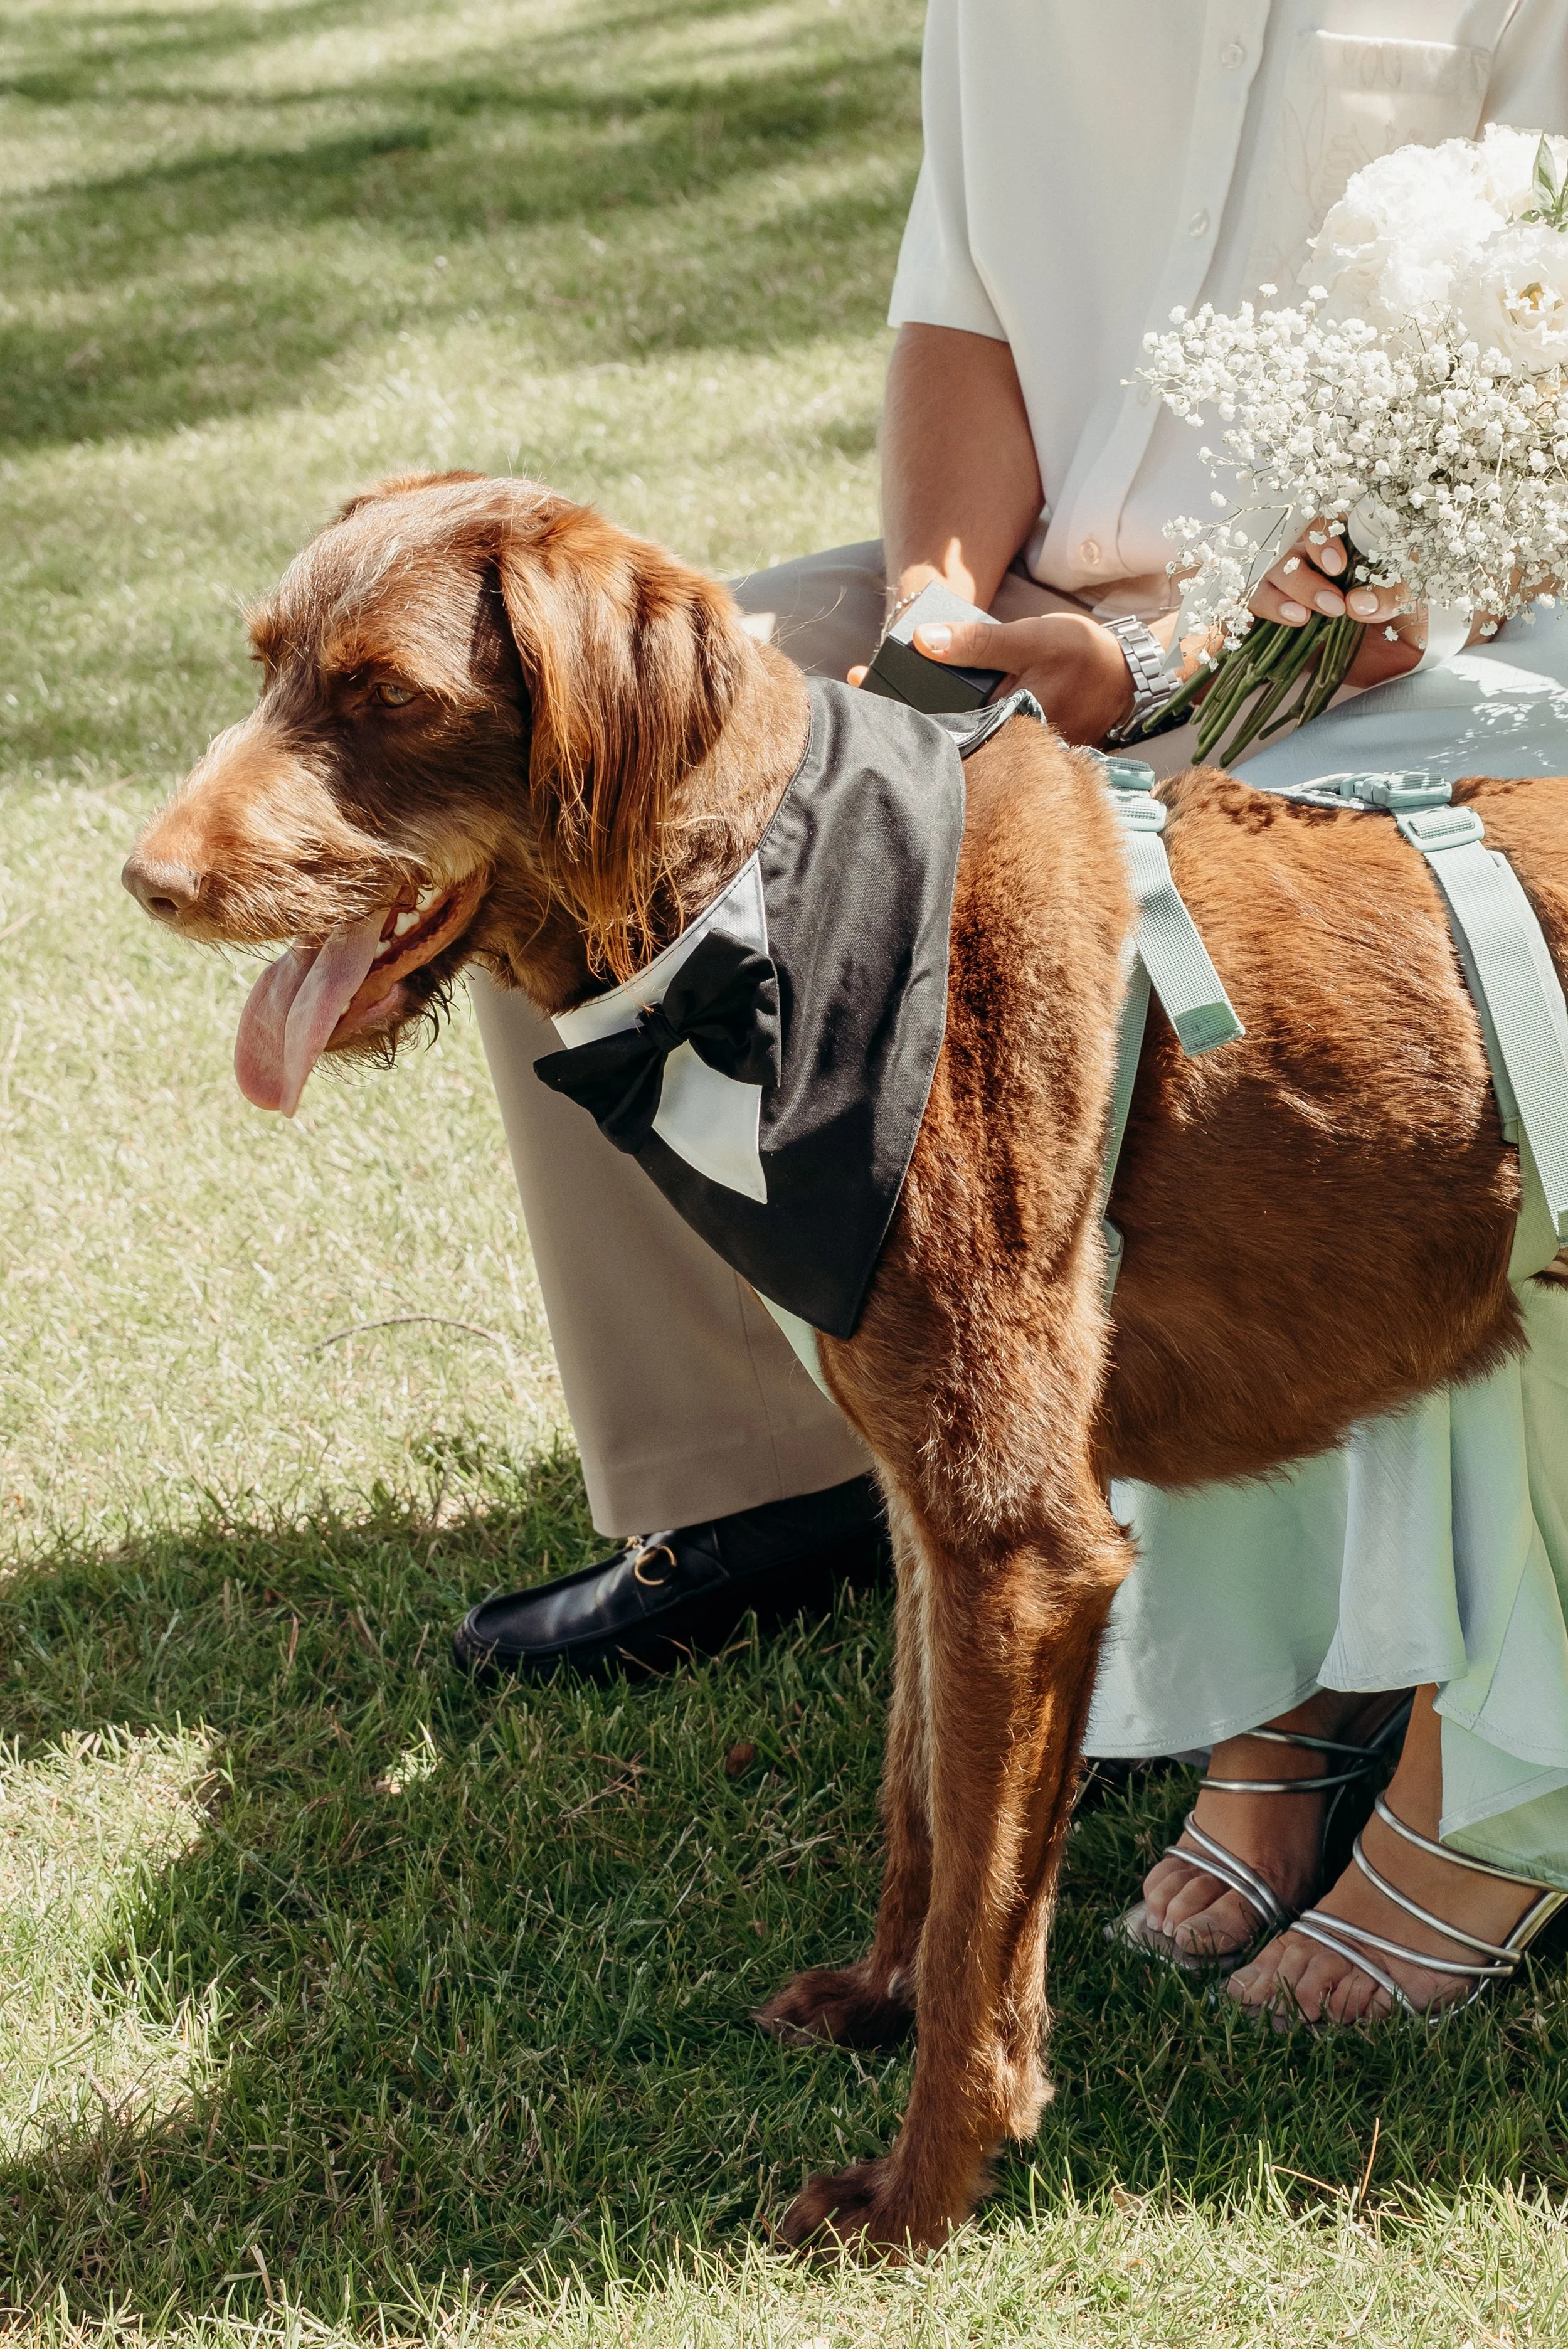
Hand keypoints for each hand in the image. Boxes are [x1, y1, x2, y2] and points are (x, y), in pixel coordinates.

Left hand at [850, 611, 1137, 744]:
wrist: (1129, 678)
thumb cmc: (1084, 654)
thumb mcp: (1033, 637)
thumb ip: (980, 642)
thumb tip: (923, 641)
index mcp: (1004, 721)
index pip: (938, 720)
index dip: (897, 705)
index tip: (858, 680)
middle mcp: (1003, 744)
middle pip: (940, 732)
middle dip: (899, 714)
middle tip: (855, 687)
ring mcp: (1009, 747)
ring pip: (955, 734)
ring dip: (919, 716)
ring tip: (877, 696)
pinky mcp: (1015, 742)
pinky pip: (974, 730)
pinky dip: (946, 718)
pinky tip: (919, 703)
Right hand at [1251, 519, 1421, 689]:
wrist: (1395, 663)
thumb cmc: (1407, 622)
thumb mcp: (1412, 603)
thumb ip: (1390, 594)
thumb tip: (1357, 603)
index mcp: (1348, 543)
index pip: (1324, 524)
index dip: (1323, 539)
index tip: (1336, 566)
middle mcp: (1314, 561)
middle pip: (1290, 550)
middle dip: (1306, 578)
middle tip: (1332, 606)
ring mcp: (1290, 589)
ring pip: (1269, 577)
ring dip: (1282, 597)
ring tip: (1304, 619)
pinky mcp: (1274, 619)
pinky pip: (1250, 608)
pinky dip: (1260, 614)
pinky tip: (1280, 625)